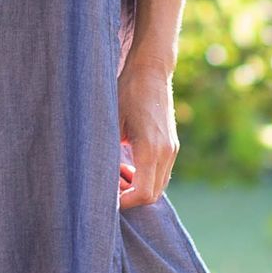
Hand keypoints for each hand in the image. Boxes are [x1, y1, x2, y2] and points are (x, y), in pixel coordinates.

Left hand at [118, 50, 176, 207]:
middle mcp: (166, 152)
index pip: (142, 193)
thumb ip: (109, 153)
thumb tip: (99, 178)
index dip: (124, 202)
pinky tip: (128, 167)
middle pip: (152, 195)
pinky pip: (161, 173)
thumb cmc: (126, 92)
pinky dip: (146, 178)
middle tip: (109, 189)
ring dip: (138, 188)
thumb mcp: (111, 122)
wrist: (151, 70)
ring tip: (117, 177)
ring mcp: (172, 149)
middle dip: (130, 198)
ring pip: (158, 186)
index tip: (106, 198)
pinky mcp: (172, 144)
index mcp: (150, 149)